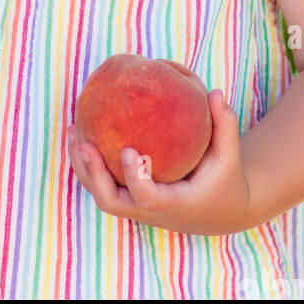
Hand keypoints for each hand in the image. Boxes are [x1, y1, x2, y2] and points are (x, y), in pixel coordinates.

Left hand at [66, 90, 252, 236]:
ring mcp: (136, 210)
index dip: (134, 177)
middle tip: (85, 144)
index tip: (127, 149)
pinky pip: (102, 184)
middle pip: (112, 203)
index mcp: (174, 205)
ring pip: (100, 195)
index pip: (148, 198)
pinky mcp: (129, 202)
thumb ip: (224, 125)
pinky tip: (80, 133)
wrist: (217, 213)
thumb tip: (213, 91)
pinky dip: (88, 163)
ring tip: (73, 132)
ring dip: (83, 167)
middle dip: (94, 175)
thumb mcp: (229, 157)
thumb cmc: (223, 180)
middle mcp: (150, 212)